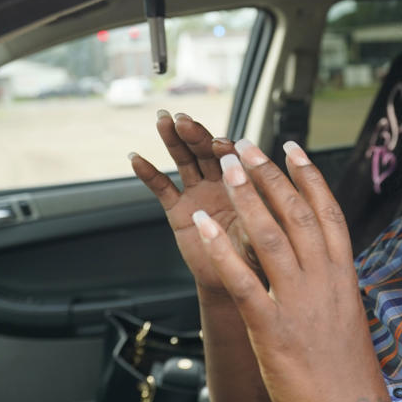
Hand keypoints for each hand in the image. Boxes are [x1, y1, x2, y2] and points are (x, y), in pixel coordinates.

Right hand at [130, 110, 255, 294]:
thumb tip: (263, 203)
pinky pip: (162, 188)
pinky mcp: (179, 210)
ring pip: (185, 161)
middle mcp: (221, 183)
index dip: (224, 149)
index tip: (218, 142)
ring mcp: (199, 193)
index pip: (234, 159)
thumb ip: (262, 219)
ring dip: (173, 140)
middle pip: (206, 152)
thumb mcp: (265, 239)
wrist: (236, 281)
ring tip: (163, 121)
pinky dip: (149, 173)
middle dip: (194, 135)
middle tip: (182, 120)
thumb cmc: (258, 258)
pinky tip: (136, 158)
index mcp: (244, 184)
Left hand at [191, 139, 386, 401]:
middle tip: (246, 144)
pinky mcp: (270, 326)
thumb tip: (320, 268)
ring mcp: (298, 302)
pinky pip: (241, 278)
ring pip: (270, 235)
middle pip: (295, 213)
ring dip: (246, 195)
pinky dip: (221, 246)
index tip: (291, 149)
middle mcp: (324, 281)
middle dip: (269, 173)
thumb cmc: (347, 376)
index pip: (327, 213)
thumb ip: (330, 289)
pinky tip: (205, 222)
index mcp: (344, 276)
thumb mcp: (347, 320)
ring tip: (227, 165)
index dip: (308, 177)